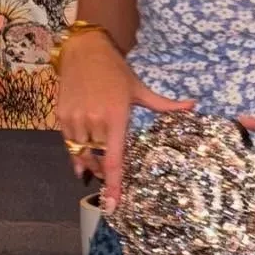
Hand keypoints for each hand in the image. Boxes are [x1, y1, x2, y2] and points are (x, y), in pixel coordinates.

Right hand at [55, 32, 194, 210]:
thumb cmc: (116, 71)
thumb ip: (164, 105)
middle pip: (97, 160)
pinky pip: (69, 144)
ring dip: (90, 162)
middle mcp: (94, 120)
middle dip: (103, 173)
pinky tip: (82, 158)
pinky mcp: (61, 116)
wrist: (84, 51)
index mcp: (116, 116)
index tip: (113, 204)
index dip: (114, 184)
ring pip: (81, 154)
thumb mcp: (140, 89)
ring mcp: (75, 119)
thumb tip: (193, 106)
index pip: (114, 159)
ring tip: (96, 164)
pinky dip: (76, 153)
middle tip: (110, 176)